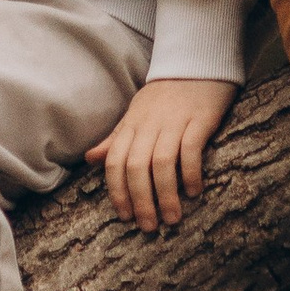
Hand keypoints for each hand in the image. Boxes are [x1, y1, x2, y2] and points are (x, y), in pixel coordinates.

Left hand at [86, 77, 237, 231]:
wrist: (196, 64)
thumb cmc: (165, 96)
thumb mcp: (135, 114)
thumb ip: (115, 138)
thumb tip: (90, 158)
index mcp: (131, 125)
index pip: (115, 162)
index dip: (117, 191)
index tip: (126, 217)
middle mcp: (149, 124)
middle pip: (136, 166)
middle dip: (140, 200)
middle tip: (148, 226)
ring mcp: (174, 121)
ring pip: (162, 162)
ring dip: (165, 194)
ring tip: (172, 218)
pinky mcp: (199, 119)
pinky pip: (191, 149)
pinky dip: (190, 173)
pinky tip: (194, 192)